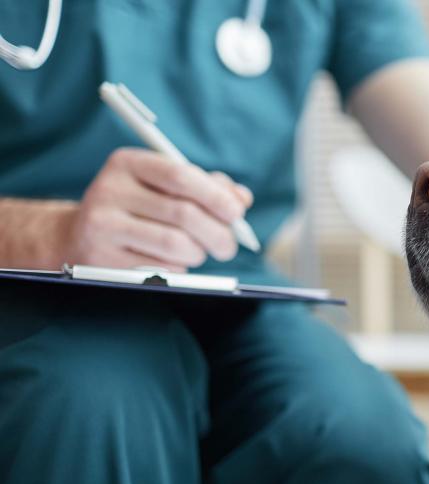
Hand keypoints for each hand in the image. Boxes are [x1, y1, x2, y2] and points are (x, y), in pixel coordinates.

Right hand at [62, 148, 252, 271]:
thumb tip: (242, 198)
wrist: (80, 236)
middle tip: (228, 246)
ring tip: (198, 252)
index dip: (215, 196)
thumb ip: (206, 187)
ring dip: (199, 253)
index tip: (237, 214)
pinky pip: (160, 268)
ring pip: (175, 244)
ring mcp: (102, 225)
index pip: (180, 175)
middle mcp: (109, 189)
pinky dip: (179, 268)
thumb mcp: (164, 187)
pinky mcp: (101, 259)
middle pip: (183, 214)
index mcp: (127, 163)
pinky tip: (172, 262)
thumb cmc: (138, 208)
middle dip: (218, 233)